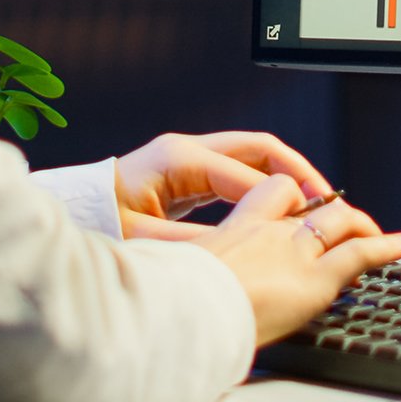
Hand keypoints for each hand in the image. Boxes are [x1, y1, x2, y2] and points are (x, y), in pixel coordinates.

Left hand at [114, 131, 381, 242]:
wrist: (74, 213)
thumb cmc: (98, 223)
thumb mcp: (143, 240)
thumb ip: (193, 244)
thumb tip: (239, 252)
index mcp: (178, 158)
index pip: (246, 173)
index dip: (282, 197)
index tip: (307, 222)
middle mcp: (188, 149)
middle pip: (259, 149)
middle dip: (298, 172)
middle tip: (326, 202)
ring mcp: (191, 157)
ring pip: (254, 157)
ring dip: (287, 177)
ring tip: (314, 206)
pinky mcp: (191, 173)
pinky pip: (241, 171)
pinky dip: (267, 185)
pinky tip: (282, 211)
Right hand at [192, 175, 400, 344]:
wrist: (179, 314)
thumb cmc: (170, 304)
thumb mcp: (176, 277)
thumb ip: (189, 276)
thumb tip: (179, 295)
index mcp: (232, 230)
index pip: (271, 196)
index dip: (291, 200)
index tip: (298, 211)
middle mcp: (267, 231)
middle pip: (309, 206)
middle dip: (332, 212)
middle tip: (344, 225)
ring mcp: (293, 251)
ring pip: (338, 222)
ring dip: (360, 226)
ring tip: (380, 234)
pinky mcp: (315, 278)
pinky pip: (360, 253)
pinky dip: (388, 245)